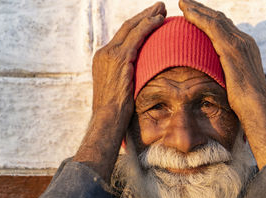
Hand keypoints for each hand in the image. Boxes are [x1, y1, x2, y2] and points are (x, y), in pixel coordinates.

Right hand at [92, 2, 165, 120]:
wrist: (107, 119)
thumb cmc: (116, 110)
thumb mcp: (119, 89)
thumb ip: (126, 77)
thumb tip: (140, 79)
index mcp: (103, 58)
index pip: (122, 36)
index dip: (137, 25)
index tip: (151, 18)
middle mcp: (105, 52)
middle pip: (127, 27)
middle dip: (144, 15)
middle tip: (159, 7)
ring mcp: (110, 54)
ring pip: (132, 28)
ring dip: (148, 16)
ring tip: (162, 8)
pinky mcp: (120, 59)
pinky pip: (137, 36)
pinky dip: (149, 25)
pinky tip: (160, 20)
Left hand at [179, 0, 265, 167]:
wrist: (257, 109)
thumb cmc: (246, 105)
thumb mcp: (236, 85)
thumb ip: (227, 76)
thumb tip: (216, 82)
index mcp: (246, 49)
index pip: (225, 29)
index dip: (209, 20)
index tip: (195, 16)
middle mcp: (245, 41)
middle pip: (220, 19)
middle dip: (203, 10)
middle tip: (187, 3)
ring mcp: (240, 43)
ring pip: (215, 19)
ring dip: (198, 9)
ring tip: (183, 3)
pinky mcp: (232, 48)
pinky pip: (212, 27)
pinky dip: (198, 17)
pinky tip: (186, 13)